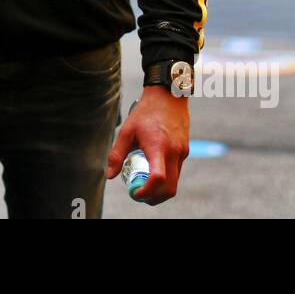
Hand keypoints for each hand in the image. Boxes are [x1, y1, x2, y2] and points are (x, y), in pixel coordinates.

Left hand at [105, 85, 189, 204]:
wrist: (169, 96)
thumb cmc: (146, 112)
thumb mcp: (127, 131)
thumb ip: (117, 154)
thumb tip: (109, 175)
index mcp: (158, 147)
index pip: (157, 179)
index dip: (146, 192)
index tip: (135, 193)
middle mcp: (174, 152)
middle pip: (169, 188)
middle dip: (154, 198)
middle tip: (140, 196)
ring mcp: (182, 152)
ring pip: (175, 181)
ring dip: (161, 189)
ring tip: (145, 184)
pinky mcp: (185, 150)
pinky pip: (177, 171)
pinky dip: (166, 177)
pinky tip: (154, 169)